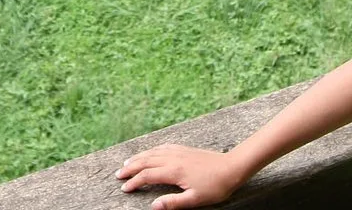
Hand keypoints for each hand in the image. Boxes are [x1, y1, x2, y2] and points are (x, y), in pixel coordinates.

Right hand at [113, 144, 252, 209]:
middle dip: (130, 167)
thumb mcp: (195, 199)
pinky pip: (163, 147)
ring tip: (128, 162)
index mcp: (174, 171)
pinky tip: (151, 152)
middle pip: (146, 161)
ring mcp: (179, 152)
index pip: (147, 176)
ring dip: (139, 157)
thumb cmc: (215, 186)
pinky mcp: (185, 149)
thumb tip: (153, 206)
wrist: (232, 167)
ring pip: (153, 152)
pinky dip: (153, 150)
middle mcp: (173, 158)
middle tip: (118, 174)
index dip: (134, 182)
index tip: (124, 188)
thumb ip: (173, 203)